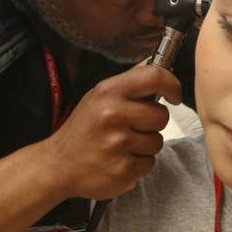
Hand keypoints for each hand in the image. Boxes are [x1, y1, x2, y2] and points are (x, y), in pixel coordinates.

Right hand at [37, 65, 182, 200]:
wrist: (58, 165)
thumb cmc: (83, 128)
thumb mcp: (98, 96)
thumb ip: (129, 81)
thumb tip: (157, 62)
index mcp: (108, 92)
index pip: (154, 76)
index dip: (172, 84)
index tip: (173, 95)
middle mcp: (113, 115)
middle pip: (162, 115)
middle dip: (153, 123)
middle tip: (133, 127)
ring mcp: (118, 144)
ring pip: (157, 142)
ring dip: (145, 145)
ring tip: (122, 145)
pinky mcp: (123, 170)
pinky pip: (149, 163)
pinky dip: (138, 164)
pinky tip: (119, 160)